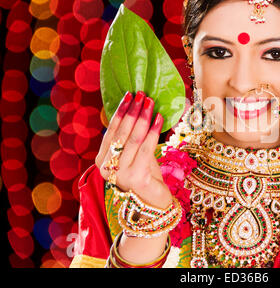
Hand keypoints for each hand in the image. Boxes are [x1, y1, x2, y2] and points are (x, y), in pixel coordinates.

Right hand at [95, 91, 171, 208]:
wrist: (153, 201)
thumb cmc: (144, 173)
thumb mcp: (133, 153)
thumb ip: (129, 137)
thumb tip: (136, 108)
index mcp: (102, 160)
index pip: (111, 131)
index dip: (120, 111)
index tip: (130, 95)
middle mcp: (106, 168)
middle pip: (122, 133)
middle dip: (133, 111)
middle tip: (142, 95)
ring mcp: (120, 174)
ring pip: (133, 139)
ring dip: (143, 118)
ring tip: (151, 103)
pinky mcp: (136, 177)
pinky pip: (146, 148)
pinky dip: (153, 131)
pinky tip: (159, 119)